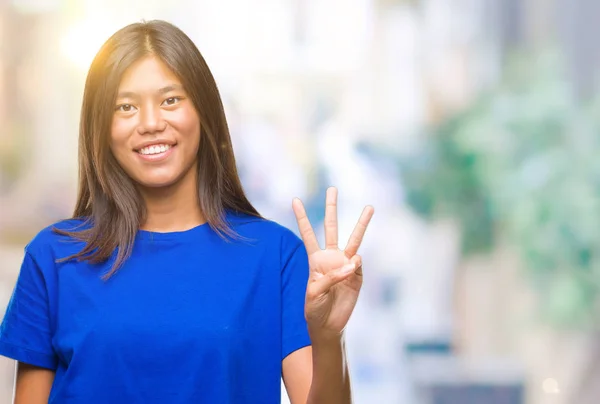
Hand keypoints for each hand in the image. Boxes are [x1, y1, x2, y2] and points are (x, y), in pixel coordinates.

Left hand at [292, 187, 373, 338]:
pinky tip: (351, 269)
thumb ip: (330, 277)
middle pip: (331, 227)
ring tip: (369, 207)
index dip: (301, 218)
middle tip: (332, 188)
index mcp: (315, 259)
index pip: (307, 234)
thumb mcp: (314, 293)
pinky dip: (355, 265)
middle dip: (331, 208)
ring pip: (354, 239)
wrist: (328, 325)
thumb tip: (353, 263)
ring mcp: (345, 265)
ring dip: (361, 223)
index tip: (295, 200)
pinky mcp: (357, 276)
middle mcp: (331, 257)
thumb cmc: (315, 309)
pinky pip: (358, 265)